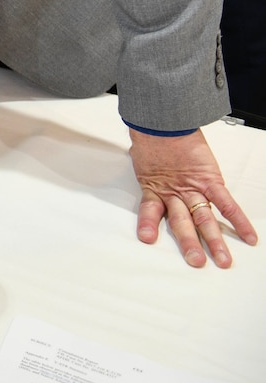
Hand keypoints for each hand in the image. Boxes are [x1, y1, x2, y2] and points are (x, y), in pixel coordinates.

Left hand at [129, 128, 257, 267]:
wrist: (163, 120)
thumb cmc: (153, 135)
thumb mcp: (142, 156)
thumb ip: (144, 169)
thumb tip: (133, 162)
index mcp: (156, 188)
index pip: (152, 212)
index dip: (149, 226)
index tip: (147, 241)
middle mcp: (175, 192)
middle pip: (183, 222)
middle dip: (190, 244)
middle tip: (196, 263)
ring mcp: (193, 187)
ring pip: (204, 218)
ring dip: (213, 239)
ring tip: (220, 259)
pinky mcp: (209, 179)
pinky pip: (226, 201)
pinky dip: (238, 219)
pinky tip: (248, 235)